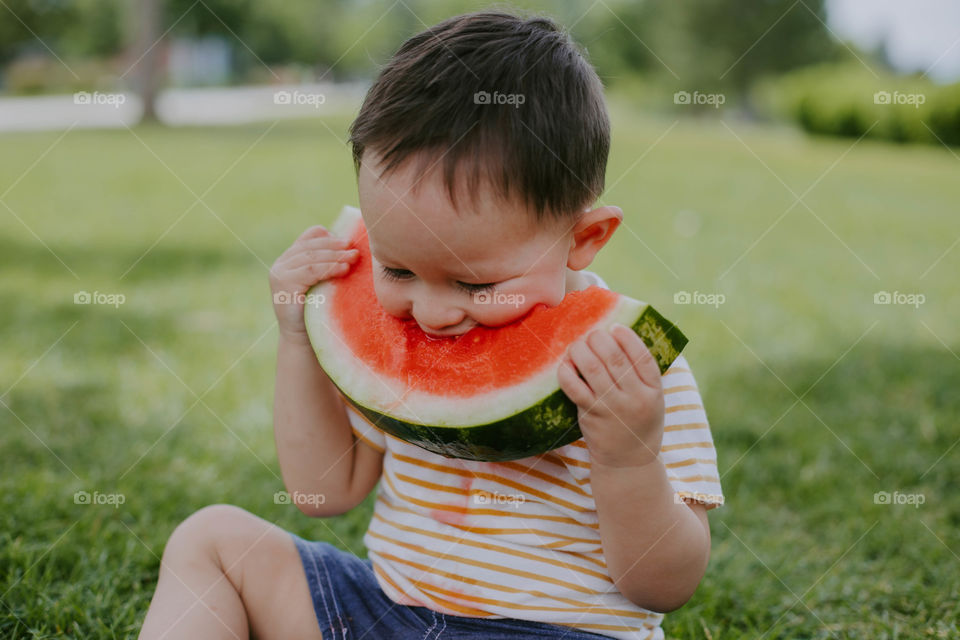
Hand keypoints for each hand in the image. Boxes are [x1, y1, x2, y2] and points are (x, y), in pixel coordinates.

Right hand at [269, 225, 358, 344]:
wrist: (303, 339)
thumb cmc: (319, 311)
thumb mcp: (323, 282)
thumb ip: (328, 264)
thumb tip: (353, 246)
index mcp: (290, 259)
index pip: (310, 236)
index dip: (329, 237)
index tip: (348, 242)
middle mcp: (281, 263)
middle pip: (312, 245)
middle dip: (336, 246)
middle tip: (355, 249)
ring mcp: (280, 273)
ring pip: (312, 257)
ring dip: (336, 256)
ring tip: (354, 258)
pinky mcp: (283, 283)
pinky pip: (311, 271)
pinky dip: (330, 268)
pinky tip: (345, 269)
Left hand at [557, 323, 664, 467]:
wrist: (628, 461)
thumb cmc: (639, 422)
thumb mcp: (653, 399)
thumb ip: (642, 374)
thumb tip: (619, 336)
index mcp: (654, 391)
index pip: (642, 357)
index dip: (627, 338)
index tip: (615, 327)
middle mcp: (634, 398)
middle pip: (614, 358)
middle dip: (599, 339)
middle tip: (592, 335)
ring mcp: (611, 407)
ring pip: (592, 368)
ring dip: (580, 349)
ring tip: (577, 345)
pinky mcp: (590, 415)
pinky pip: (574, 387)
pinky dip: (567, 371)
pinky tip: (566, 363)